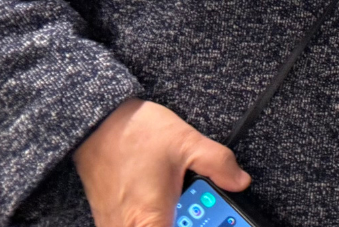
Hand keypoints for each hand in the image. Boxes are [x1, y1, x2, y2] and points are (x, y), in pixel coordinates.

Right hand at [73, 99, 249, 226]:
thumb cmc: (136, 132)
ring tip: (186, 206)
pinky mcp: (108, 219)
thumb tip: (239, 181)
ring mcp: (114, 226)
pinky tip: (166, 204)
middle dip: (189, 222)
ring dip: (172, 221)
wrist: (98, 122)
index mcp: (150, 220)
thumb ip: (218, 164)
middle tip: (204, 212)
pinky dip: (154, 219)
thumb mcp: (186, 142)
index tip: (215, 221)